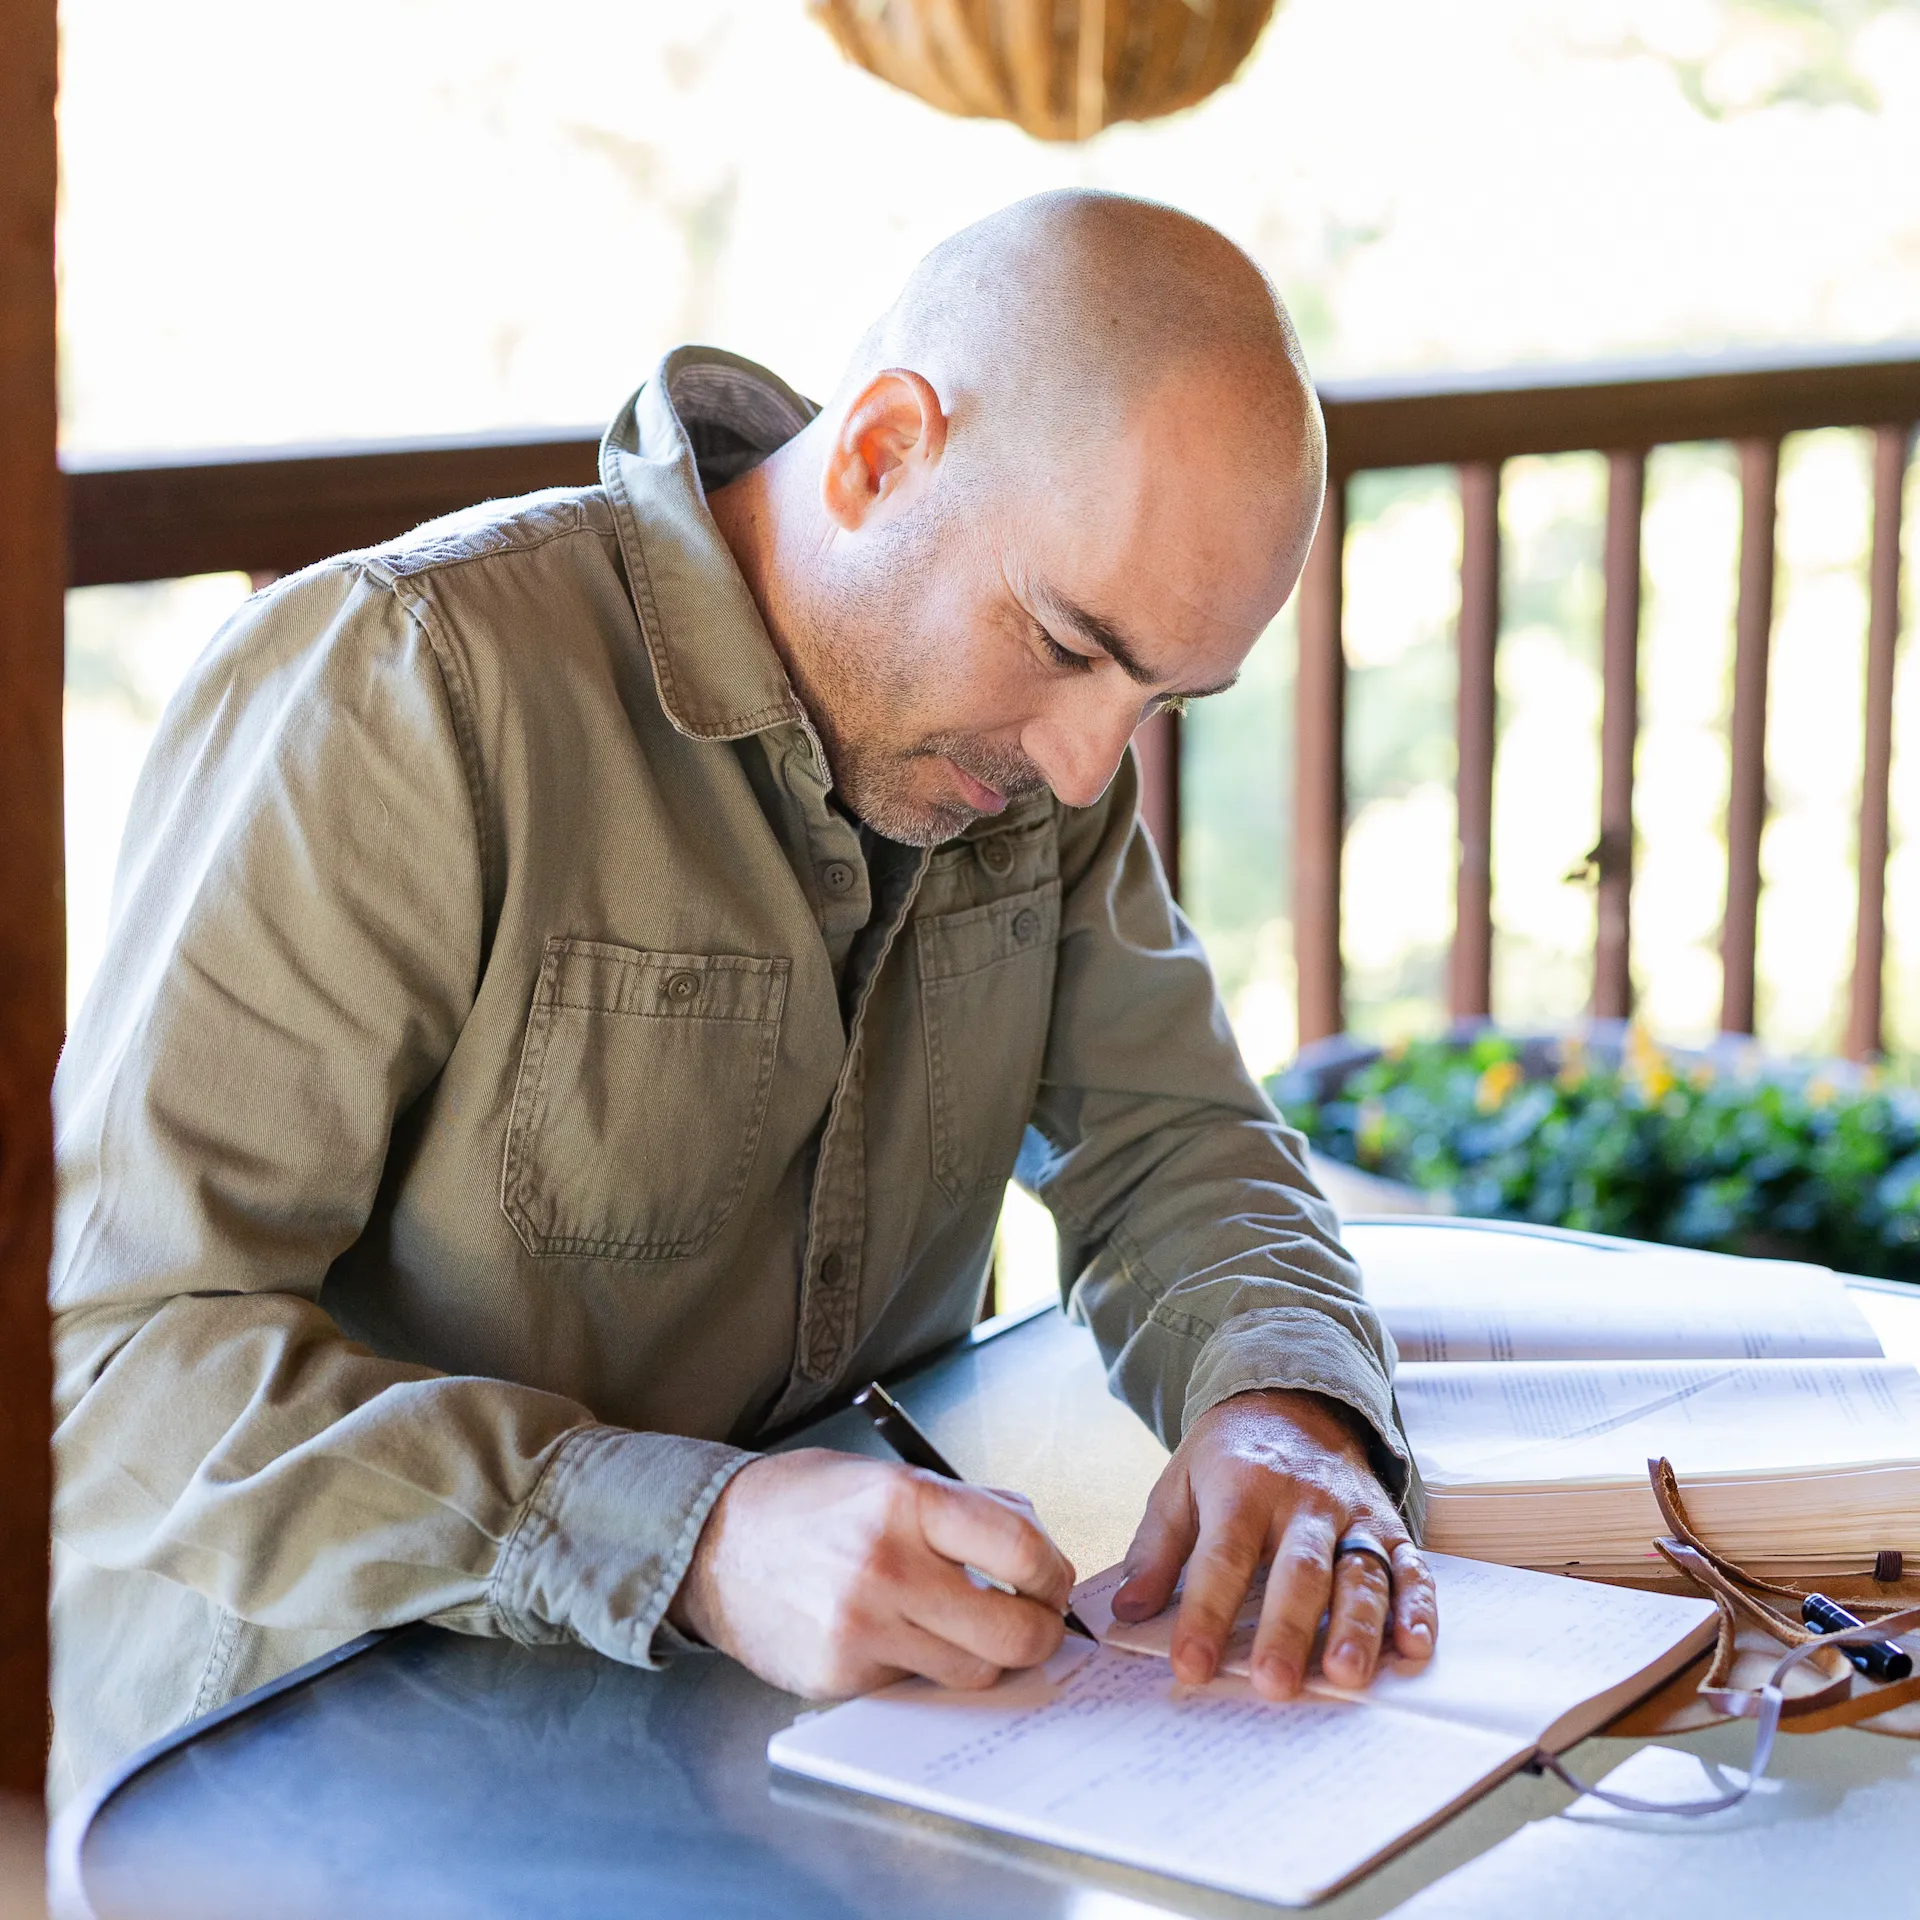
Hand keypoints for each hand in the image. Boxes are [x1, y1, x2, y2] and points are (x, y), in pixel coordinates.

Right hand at [668, 1448, 1075, 1696]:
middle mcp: (888, 1566)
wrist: (713, 1544)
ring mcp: (864, 1629)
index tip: (1050, 1580)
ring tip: (964, 1627)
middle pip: (1014, 1631)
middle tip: (1031, 1621)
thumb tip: (1035, 1548)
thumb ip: (965, 1508)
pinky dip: (921, 1666)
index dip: (1053, 1573)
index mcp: (907, 1502)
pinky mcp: (843, 1675)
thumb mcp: (889, 1477)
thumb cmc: (807, 1505)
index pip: (1022, 1549)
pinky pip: (916, 1685)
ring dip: (984, 1656)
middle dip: (1038, 1633)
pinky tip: (896, 1634)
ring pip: (974, 1671)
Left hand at [1110, 1388, 1434, 1700]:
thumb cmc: (1229, 1458)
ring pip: (1360, 1572)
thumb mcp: (1178, 1486)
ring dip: (1358, 1626)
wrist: (1294, 1400)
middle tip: (1274, 1684)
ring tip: (1345, 1676)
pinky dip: (1418, 1608)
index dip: (1205, 1613)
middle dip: (1287, 1628)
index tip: (1189, 1666)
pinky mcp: (1389, 1525)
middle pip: (1299, 1568)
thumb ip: (1154, 1550)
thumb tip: (1127, 1611)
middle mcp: (1303, 1499)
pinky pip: (1411, 1567)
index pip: (1223, 1556)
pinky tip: (1414, 1649)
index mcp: (1242, 1486)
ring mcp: (1352, 1513)